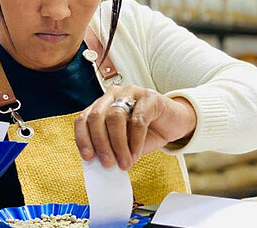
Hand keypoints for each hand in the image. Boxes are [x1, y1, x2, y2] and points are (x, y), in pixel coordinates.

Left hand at [75, 85, 196, 170]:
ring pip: (115, 117)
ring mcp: (130, 92)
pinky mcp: (149, 97)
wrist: (173, 123)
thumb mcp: (125, 143)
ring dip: (118, 144)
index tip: (88, 157)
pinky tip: (135, 153)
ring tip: (124, 162)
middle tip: (108, 163)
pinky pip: (138, 120)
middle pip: (97, 117)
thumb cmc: (146, 132)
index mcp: (101, 105)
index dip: (83, 138)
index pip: (83, 119)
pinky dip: (135, 141)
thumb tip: (101, 164)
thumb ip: (112, 149)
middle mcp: (112, 95)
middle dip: (100, 143)